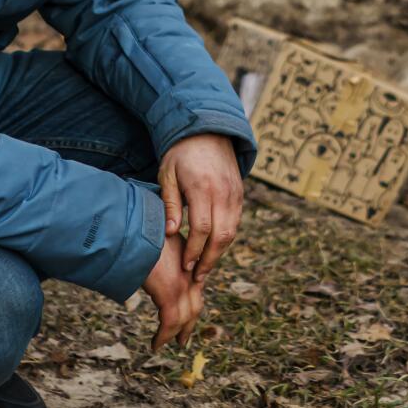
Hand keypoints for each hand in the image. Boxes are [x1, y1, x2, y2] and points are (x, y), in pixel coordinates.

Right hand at [142, 234, 203, 350]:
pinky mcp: (169, 293)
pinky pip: (170, 323)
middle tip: (183, 337)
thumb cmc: (141, 225)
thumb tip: (144, 254)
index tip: (187, 313)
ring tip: (174, 344)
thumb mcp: (154, 236)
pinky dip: (164, 336)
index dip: (191, 301)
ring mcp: (182, 283)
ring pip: (185, 316)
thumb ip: (156, 249)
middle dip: (190, 322)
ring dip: (179, 332)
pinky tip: (156, 345)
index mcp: (188, 258)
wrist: (138, 225)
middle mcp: (189, 272)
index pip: (194, 285)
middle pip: (195, 304)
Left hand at [157, 134, 243, 282]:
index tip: (185, 266)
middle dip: (209, 259)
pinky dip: (225, 239)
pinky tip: (212, 249)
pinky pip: (235, 223)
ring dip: (218, 253)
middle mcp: (223, 192)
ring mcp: (235, 194)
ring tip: (204, 268)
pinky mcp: (240, 194)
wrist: (208, 132)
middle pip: (221, 235)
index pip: (202, 228)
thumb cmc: (181, 154)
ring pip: (231, 232)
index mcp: (202, 187)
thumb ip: (170, 204)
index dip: (194, 250)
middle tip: (197, 276)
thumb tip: (171, 234)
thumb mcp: (168, 175)